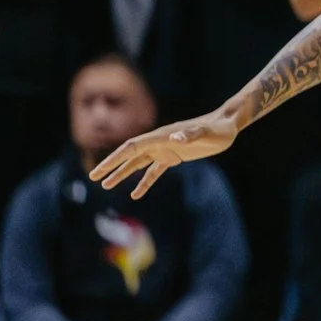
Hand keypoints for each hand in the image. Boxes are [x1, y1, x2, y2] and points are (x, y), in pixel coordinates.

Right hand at [92, 110, 241, 196]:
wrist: (227, 125)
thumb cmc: (218, 129)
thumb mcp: (206, 133)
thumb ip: (191, 134)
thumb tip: (175, 139)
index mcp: (161, 136)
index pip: (132, 148)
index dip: (114, 158)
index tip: (100, 170)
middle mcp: (159, 142)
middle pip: (129, 155)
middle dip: (111, 166)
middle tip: (93, 177)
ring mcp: (165, 149)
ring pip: (138, 164)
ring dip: (122, 174)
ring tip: (106, 186)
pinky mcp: (173, 157)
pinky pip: (154, 171)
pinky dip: (144, 182)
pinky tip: (135, 194)